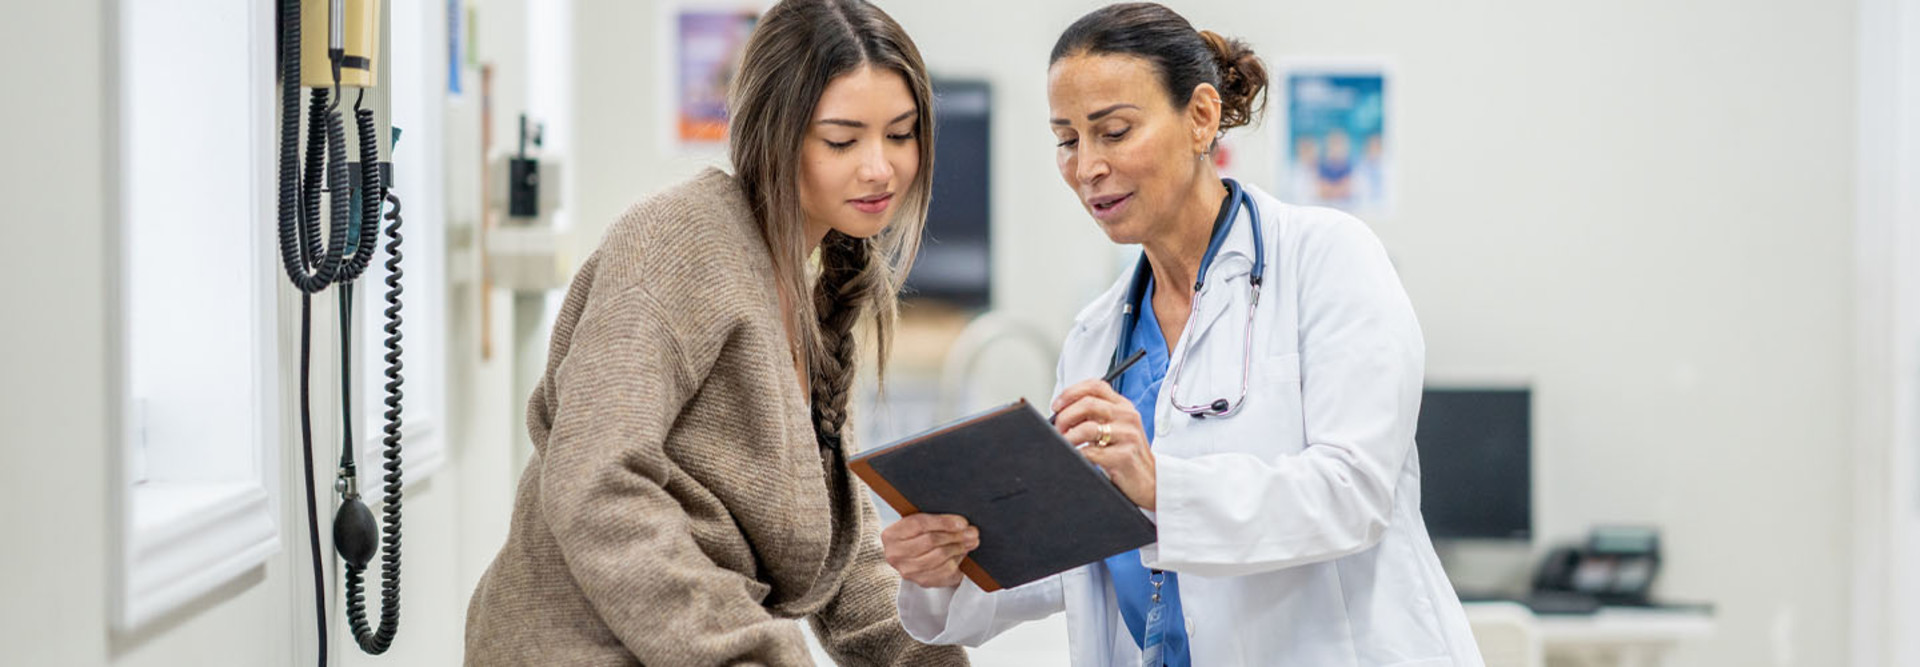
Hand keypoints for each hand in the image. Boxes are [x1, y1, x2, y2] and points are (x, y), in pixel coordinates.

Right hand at [881, 513, 978, 588]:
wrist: (913, 559)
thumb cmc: (918, 536)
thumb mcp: (919, 524)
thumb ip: (935, 520)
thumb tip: (962, 524)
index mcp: (891, 535)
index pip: (919, 524)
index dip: (943, 522)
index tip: (962, 522)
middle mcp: (895, 555)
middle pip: (931, 541)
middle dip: (955, 535)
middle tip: (972, 531)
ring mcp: (908, 571)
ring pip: (940, 556)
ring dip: (959, 547)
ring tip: (971, 541)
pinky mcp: (922, 581)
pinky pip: (945, 570)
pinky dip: (957, 560)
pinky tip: (962, 553)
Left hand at [1051, 379, 1155, 510]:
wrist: (1150, 481)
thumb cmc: (1128, 455)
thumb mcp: (1116, 428)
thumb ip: (1096, 416)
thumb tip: (1063, 413)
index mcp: (1123, 406)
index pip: (1095, 386)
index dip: (1071, 393)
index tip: (1057, 405)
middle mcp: (1127, 417)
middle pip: (1087, 404)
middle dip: (1065, 416)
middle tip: (1058, 429)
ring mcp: (1128, 436)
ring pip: (1087, 428)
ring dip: (1068, 437)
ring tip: (1065, 444)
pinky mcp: (1124, 456)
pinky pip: (1091, 452)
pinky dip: (1077, 454)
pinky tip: (1077, 456)